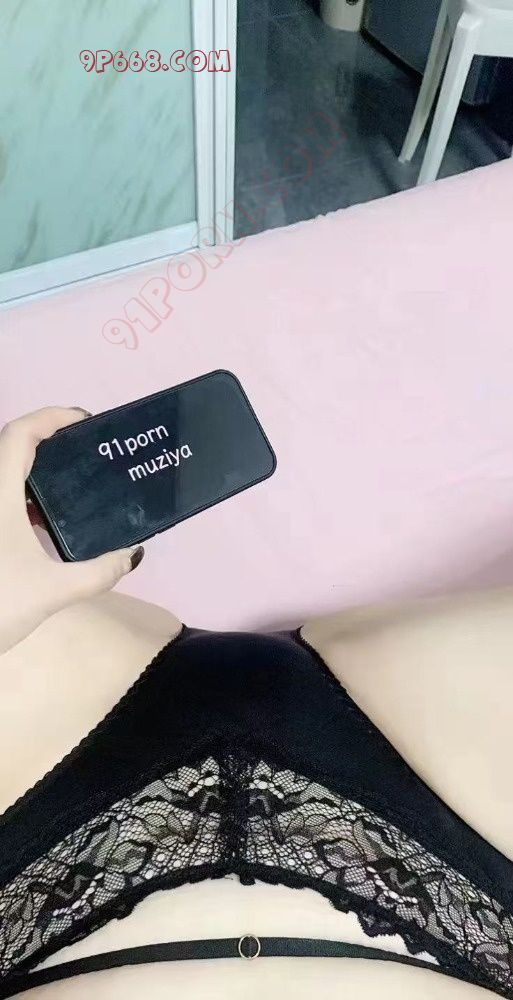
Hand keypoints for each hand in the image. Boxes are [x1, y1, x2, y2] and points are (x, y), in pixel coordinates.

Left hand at [0, 407, 144, 654]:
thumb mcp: (52, 592)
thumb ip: (98, 573)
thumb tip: (133, 555)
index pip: (20, 433)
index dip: (52, 417)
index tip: (86, 424)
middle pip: (11, 448)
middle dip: (50, 444)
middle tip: (87, 456)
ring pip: (3, 476)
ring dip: (34, 474)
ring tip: (72, 488)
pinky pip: (1, 501)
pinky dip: (21, 499)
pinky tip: (42, 525)